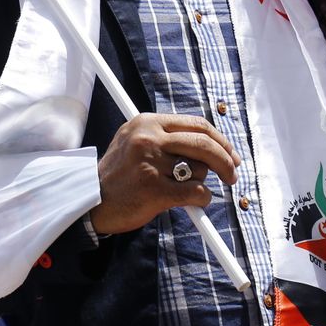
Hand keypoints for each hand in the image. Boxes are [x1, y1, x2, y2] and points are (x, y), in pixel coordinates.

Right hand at [88, 113, 239, 234]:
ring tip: (185, 189)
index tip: (230, 153)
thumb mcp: (135, 142)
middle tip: (232, 174)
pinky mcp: (154, 189)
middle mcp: (149, 138)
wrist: (92, 201)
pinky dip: (202, 200)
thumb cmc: (119, 175)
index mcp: (146, 123)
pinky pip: (196, 192)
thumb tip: (211, 146)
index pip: (196, 124)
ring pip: (200, 170)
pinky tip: (194, 203)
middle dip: (226, 160)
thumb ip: (167, 138)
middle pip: (204, 143)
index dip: (219, 140)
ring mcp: (151, 163)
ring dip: (202, 183)